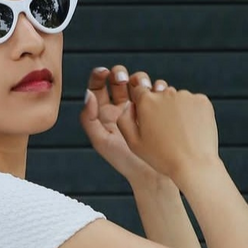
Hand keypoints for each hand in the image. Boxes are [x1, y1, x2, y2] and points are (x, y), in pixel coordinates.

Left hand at [79, 65, 177, 189]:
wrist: (153, 175)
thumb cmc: (124, 162)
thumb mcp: (101, 142)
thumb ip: (89, 119)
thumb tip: (89, 94)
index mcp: (105, 113)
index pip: (99, 87)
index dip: (99, 75)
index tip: (104, 72)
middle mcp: (122, 108)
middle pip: (120, 80)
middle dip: (121, 74)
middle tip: (124, 80)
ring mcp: (141, 108)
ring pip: (140, 83)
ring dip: (141, 79)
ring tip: (144, 88)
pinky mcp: (159, 111)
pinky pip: (158, 92)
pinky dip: (158, 87)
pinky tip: (158, 92)